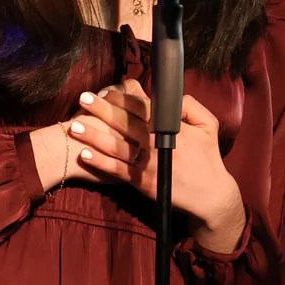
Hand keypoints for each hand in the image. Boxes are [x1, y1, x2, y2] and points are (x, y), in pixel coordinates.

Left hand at [66, 82, 246, 250]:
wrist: (210, 195)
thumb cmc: (208, 157)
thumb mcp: (208, 125)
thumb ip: (189, 106)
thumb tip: (169, 96)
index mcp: (170, 127)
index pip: (143, 106)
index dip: (123, 96)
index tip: (108, 88)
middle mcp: (156, 143)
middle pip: (124, 123)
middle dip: (102, 109)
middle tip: (83, 98)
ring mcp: (147, 164)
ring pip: (116, 146)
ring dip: (94, 136)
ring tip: (74, 126)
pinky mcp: (142, 182)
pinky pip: (117, 170)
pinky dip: (100, 163)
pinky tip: (84, 154)